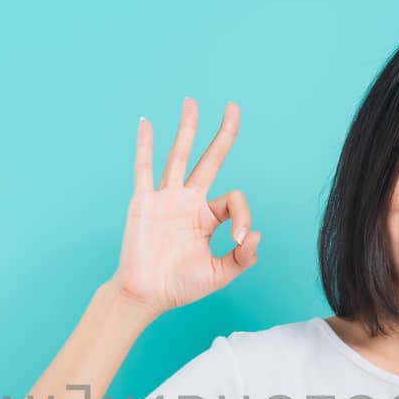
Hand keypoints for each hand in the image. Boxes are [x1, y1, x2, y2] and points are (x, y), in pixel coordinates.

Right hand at [110, 97, 260, 315]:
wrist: (145, 295)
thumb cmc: (179, 286)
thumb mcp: (218, 274)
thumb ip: (241, 258)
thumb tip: (255, 234)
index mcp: (207, 217)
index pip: (233, 199)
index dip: (242, 215)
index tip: (240, 239)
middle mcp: (187, 202)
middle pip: (209, 159)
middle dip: (222, 134)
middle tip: (233, 107)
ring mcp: (165, 199)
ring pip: (179, 156)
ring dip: (186, 129)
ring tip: (192, 102)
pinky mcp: (143, 202)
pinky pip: (144, 169)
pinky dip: (145, 146)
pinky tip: (146, 124)